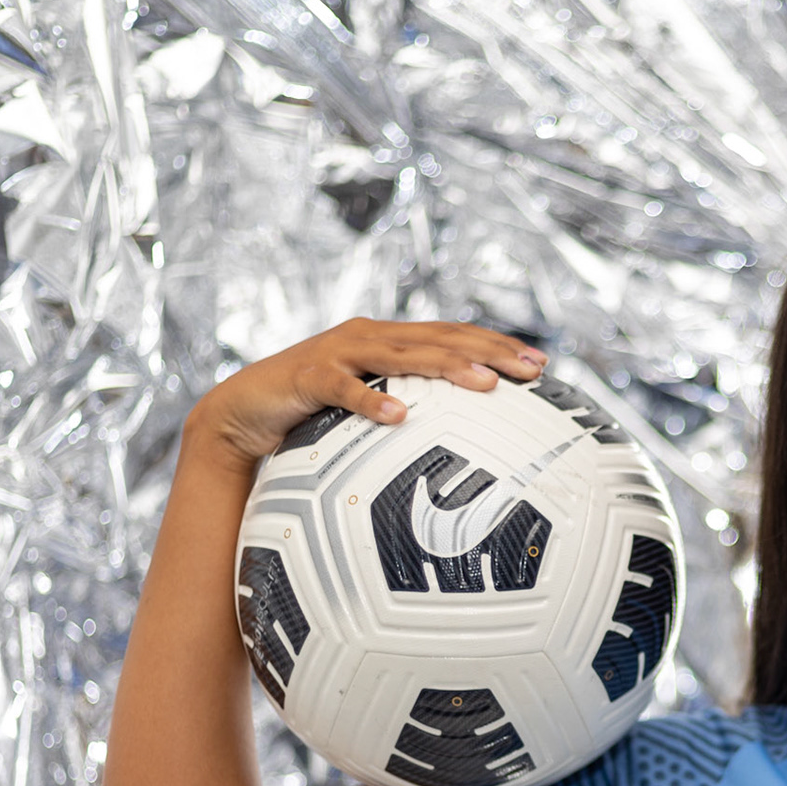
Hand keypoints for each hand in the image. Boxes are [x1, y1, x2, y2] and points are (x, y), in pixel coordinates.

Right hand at [189, 319, 547, 468]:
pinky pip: (344, 388)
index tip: (542, 365)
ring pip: (403, 355)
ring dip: (447, 367)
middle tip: (530, 370)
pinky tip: (400, 416)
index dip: (497, 345)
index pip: (454, 336)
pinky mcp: (309, 376)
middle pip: (440, 338)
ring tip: (484, 384)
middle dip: (489, 351)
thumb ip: (411, 414)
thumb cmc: (313, 416)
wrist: (243, 412)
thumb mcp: (370, 412)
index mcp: (391, 342)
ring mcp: (339, 353)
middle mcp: (370, 337)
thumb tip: (464, 449)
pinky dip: (371, 401)